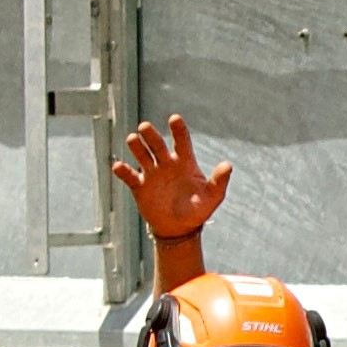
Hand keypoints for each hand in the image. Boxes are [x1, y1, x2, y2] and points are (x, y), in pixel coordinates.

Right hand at [110, 114, 229, 242]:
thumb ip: (219, 181)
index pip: (182, 141)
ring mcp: (151, 174)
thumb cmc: (198, 210)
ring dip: (137, 147)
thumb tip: (228, 165)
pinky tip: (118, 166)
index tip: (174, 118)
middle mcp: (166, 164)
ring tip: (133, 139)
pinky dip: (123, 171)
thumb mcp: (213, 196)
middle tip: (145, 127)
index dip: (178, 130)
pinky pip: (129, 176)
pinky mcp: (139, 186)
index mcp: (185, 162)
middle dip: (151, 135)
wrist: (179, 228)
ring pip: (142, 156)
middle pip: (157, 145)